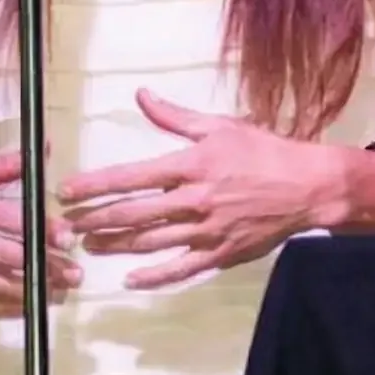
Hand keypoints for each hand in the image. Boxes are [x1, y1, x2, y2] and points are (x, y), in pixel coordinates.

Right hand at [0, 152, 81, 318]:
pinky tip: (23, 308)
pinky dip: (0, 308)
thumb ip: (5, 164)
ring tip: (57, 294)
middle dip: (43, 268)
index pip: (8, 220)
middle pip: (4, 258)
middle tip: (73, 274)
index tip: (66, 239)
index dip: (40, 231)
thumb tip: (44, 150)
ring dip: (28, 294)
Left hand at [58, 90, 337, 289]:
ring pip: (151, 242)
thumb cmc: (263, 151)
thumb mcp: (220, 126)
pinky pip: (181, 269)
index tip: (67, 190)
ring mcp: (207, 231)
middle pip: (134, 213)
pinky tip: (129, 279)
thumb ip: (175, 116)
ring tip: (88, 245)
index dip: (96, 185)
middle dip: (96, 218)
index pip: (132, 176)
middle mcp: (195, 200)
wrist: (308, 187)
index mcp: (192, 165)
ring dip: (115, 245)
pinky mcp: (220, 253)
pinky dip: (154, 276)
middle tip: (65, 224)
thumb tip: (140, 95)